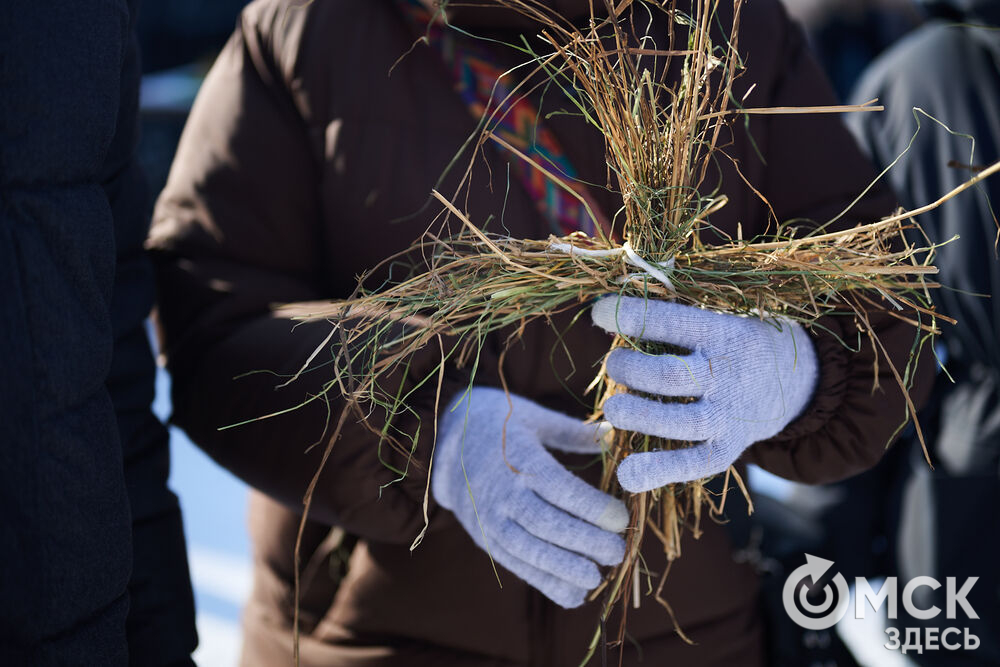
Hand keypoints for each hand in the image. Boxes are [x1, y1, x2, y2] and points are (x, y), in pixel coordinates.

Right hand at [432, 387, 627, 607]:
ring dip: (565, 569)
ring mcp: (490, 518)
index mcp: (518, 456)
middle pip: (546, 522)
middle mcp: (502, 491)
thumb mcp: (534, 418)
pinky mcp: (485, 538)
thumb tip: (614, 434)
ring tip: (596, 578)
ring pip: (529, 549)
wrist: (442, 446)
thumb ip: (573, 432)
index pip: (557, 486)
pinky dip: (545, 583)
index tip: (620, 518)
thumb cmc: (498, 425)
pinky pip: (516, 565)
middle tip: (617, 552)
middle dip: (584, 541)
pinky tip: (575, 595)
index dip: (590, 506)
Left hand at [592, 296, 818, 492]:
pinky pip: (693, 463)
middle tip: (613, 365)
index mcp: (723, 333)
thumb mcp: (714, 321)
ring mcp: (728, 416)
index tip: (600, 314)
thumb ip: (670, 324)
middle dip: (632, 371)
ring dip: (640, 417)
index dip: (634, 318)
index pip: (675, 323)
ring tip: (613, 410)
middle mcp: (726, 375)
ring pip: (683, 422)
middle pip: (672, 376)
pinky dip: (659, 472)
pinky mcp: (727, 449)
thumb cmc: (728, 345)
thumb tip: (604, 316)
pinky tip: (627, 475)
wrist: (790, 382)